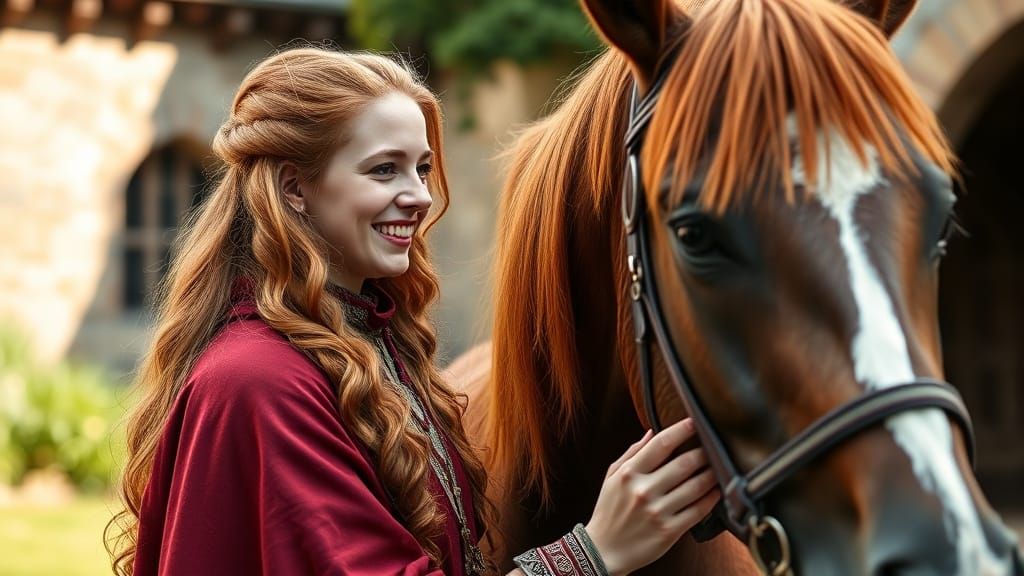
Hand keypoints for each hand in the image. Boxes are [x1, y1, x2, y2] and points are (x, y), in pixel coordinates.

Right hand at [584, 419, 719, 575]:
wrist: (603, 551)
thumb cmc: (609, 510)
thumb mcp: (612, 477)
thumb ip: (632, 453)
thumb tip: (652, 432)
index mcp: (629, 473)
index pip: (661, 444)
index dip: (681, 430)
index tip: (694, 422)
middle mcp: (644, 490)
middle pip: (684, 464)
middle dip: (703, 452)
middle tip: (712, 446)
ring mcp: (658, 512)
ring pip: (695, 487)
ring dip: (711, 474)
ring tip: (718, 467)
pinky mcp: (669, 531)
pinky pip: (698, 510)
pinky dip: (711, 499)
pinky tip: (716, 491)